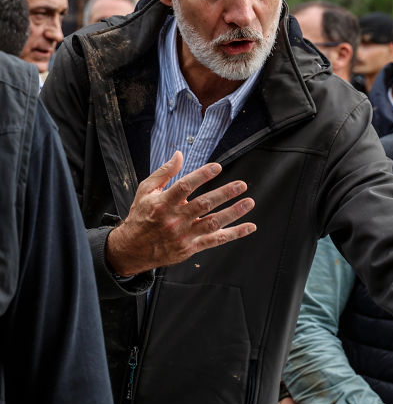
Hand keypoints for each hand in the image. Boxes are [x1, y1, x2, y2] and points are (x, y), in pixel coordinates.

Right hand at [106, 151, 256, 275]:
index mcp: (163, 203)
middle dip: (224, 194)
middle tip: (241, 185)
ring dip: (233, 212)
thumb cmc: (141, 217)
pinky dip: (235, 233)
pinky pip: (216, 240)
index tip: (217, 167)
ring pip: (213, 223)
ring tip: (249, 202)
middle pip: (203, 204)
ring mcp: (184, 235)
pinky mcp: (191, 247)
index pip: (185, 186)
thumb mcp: (146, 191)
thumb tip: (179, 154)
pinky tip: (250, 226)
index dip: (202, 175)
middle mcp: (175, 219)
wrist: (132, 249)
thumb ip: (164, 172)